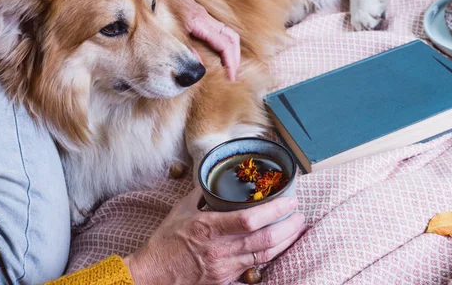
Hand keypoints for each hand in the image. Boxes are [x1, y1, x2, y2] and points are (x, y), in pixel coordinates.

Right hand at [123, 188, 305, 284]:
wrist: (152, 275)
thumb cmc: (165, 242)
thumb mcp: (180, 211)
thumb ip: (201, 194)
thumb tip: (213, 178)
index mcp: (209, 228)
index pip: (250, 219)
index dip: (274, 210)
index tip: (289, 200)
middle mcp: (221, 249)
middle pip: (265, 239)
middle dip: (288, 226)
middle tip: (299, 215)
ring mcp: (225, 267)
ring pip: (264, 255)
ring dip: (285, 241)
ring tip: (296, 228)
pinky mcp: (225, 280)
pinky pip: (253, 267)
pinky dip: (268, 255)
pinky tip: (277, 246)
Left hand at [166, 0, 240, 80]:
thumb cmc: (157, 8)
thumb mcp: (169, 32)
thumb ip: (184, 50)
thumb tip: (197, 68)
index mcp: (199, 21)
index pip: (224, 44)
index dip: (230, 62)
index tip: (230, 78)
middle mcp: (205, 16)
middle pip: (232, 38)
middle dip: (235, 58)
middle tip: (232, 76)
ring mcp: (204, 14)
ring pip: (228, 33)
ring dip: (231, 51)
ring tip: (229, 68)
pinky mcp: (199, 15)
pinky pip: (219, 30)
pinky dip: (224, 44)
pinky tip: (218, 55)